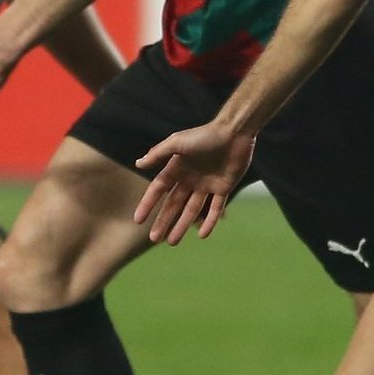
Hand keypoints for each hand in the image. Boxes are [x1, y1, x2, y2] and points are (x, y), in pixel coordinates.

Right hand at [132, 122, 255, 243]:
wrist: (235, 132)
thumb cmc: (205, 135)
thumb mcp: (178, 142)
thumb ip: (158, 153)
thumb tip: (138, 164)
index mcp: (177, 168)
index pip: (158, 190)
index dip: (148, 204)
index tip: (138, 220)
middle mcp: (189, 179)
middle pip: (173, 205)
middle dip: (163, 221)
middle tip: (154, 239)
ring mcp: (206, 185)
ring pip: (192, 210)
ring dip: (181, 226)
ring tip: (172, 242)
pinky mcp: (223, 189)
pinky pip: (215, 209)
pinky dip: (209, 222)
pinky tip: (202, 235)